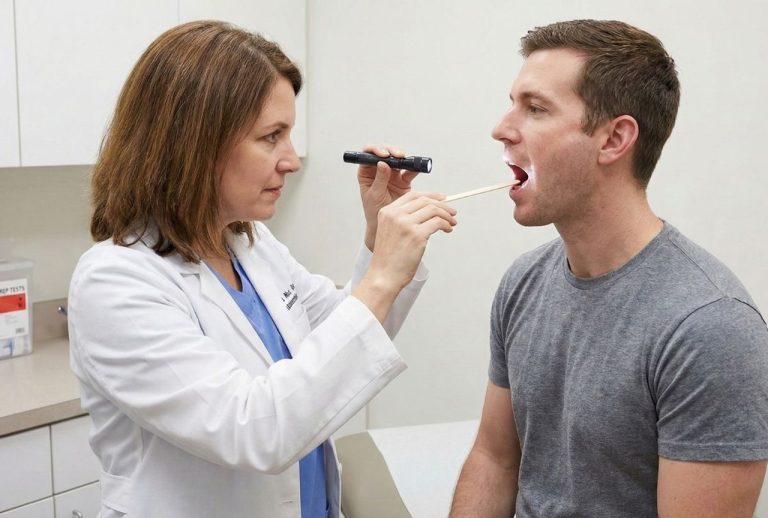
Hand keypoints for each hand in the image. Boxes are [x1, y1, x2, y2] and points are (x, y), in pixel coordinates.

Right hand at [352, 191, 456, 322]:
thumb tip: (429, 211)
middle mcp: (395, 215)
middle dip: (442, 205)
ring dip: (446, 215)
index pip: (413, 195)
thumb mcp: (390, 231)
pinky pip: (437, 223)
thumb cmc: (389, 258)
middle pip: (425, 201)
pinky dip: (446, 225)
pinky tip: (447, 229)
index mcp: (387, 212)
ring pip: (433, 210)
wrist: (383, 276)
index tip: (442, 199)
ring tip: (452, 222)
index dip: (431, 195)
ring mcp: (406, 224)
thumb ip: (403, 219)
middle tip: (452, 212)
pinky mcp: (416, 236)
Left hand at [357, 144, 418, 249]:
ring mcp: (392, 174)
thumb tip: (382, 164)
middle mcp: (379, 170)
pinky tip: (416, 168)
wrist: (386, 224)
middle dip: (391, 151)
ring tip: (406, 161)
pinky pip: (409, 171)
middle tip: (397, 156)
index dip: (375, 150)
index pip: (368, 155)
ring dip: (402, 158)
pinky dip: (414, 168)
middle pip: (384, 153)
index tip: (383, 155)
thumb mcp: (374, 196)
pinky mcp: (403, 180)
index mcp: (366, 172)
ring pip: (397, 160)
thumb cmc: (373, 211)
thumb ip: (379, 180)